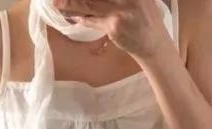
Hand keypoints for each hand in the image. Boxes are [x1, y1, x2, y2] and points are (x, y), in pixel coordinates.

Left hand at [53, 0, 170, 58]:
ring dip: (71, 4)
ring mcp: (120, 11)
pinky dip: (81, 17)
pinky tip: (71, 14)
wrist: (154, 42)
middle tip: (57, 0)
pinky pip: (92, 20)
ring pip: (89, 4)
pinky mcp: (113, 27)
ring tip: (57, 4)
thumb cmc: (145, 15)